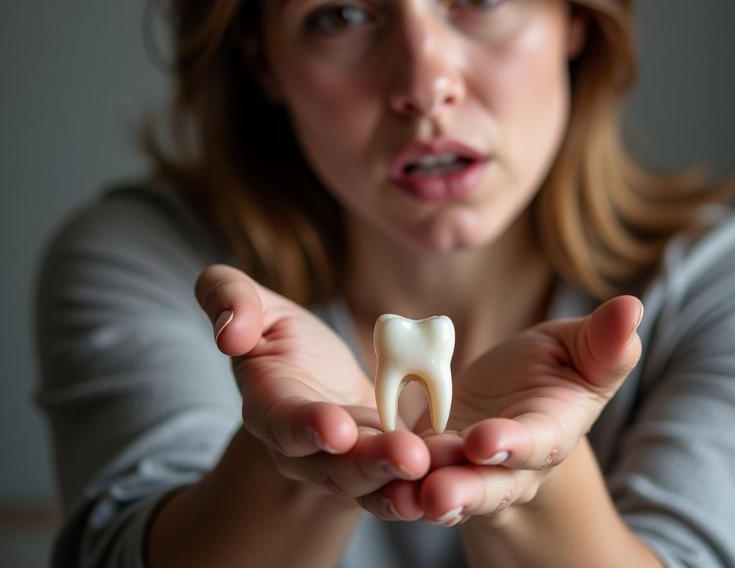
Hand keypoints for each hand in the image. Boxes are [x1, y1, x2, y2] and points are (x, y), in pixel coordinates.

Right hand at [195, 264, 429, 506]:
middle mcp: (304, 449)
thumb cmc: (280, 338)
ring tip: (438, 475)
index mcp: (269, 406)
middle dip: (369, 464)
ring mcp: (343, 464)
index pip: (282, 421)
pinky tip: (455, 478)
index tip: (335, 428)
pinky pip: (399, 482)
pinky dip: (424, 486)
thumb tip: (228, 328)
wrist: (313, 379)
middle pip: (333, 465)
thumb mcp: (256, 307)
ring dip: (402, 482)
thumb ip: (229, 300)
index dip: (306, 426)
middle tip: (408, 458)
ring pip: (370, 482)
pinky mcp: (380, 466)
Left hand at [382, 295, 642, 524]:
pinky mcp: (434, 466)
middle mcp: (511, 464)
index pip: (538, 442)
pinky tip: (369, 477)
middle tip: (437, 492)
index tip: (489, 443)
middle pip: (491, 483)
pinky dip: (393, 480)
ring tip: (398, 494)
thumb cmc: (551, 372)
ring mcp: (470, 471)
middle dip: (466, 488)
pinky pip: (414, 477)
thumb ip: (603, 342)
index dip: (516, 445)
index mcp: (549, 430)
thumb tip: (633, 306)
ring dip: (423, 492)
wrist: (512, 402)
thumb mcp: (576, 352)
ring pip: (449, 488)